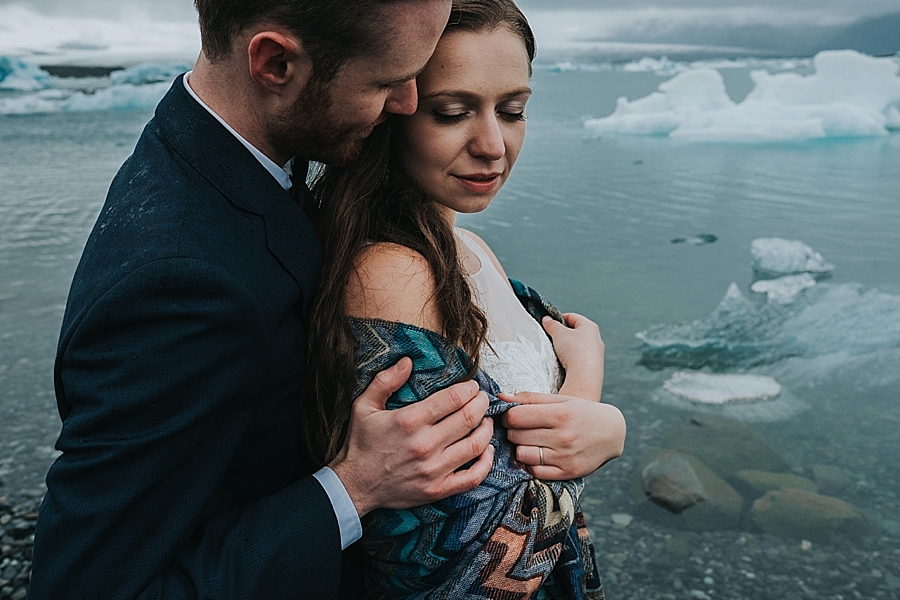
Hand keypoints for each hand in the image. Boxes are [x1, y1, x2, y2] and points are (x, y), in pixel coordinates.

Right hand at [330, 357, 494, 517]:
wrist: (354, 485)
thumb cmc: (361, 445)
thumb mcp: (364, 406)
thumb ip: (385, 381)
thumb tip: (407, 361)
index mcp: (410, 421)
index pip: (453, 398)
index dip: (469, 389)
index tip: (472, 386)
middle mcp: (425, 444)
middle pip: (469, 418)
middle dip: (481, 404)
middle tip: (482, 399)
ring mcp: (434, 469)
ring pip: (476, 445)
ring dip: (487, 429)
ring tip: (486, 421)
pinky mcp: (438, 489)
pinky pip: (473, 476)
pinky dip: (486, 462)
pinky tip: (487, 450)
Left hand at [499, 391, 624, 479]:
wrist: (612, 433)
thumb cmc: (582, 412)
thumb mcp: (560, 400)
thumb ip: (530, 398)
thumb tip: (501, 398)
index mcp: (560, 414)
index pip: (515, 417)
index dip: (508, 416)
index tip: (512, 416)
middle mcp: (563, 437)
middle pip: (516, 436)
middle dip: (513, 431)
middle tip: (521, 428)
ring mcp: (565, 457)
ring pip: (522, 455)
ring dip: (521, 447)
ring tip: (530, 441)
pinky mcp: (567, 473)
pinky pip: (534, 471)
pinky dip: (532, 463)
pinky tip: (539, 453)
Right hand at [542, 313, 603, 401]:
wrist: (584, 376)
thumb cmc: (576, 352)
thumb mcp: (559, 334)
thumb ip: (552, 324)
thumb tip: (547, 320)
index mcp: (590, 327)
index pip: (572, 317)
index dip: (559, 318)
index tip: (549, 322)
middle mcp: (596, 339)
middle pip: (576, 332)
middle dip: (562, 334)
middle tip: (552, 337)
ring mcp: (596, 354)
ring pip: (578, 346)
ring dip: (567, 347)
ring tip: (558, 352)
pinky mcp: (593, 366)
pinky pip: (580, 359)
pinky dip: (571, 359)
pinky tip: (565, 362)